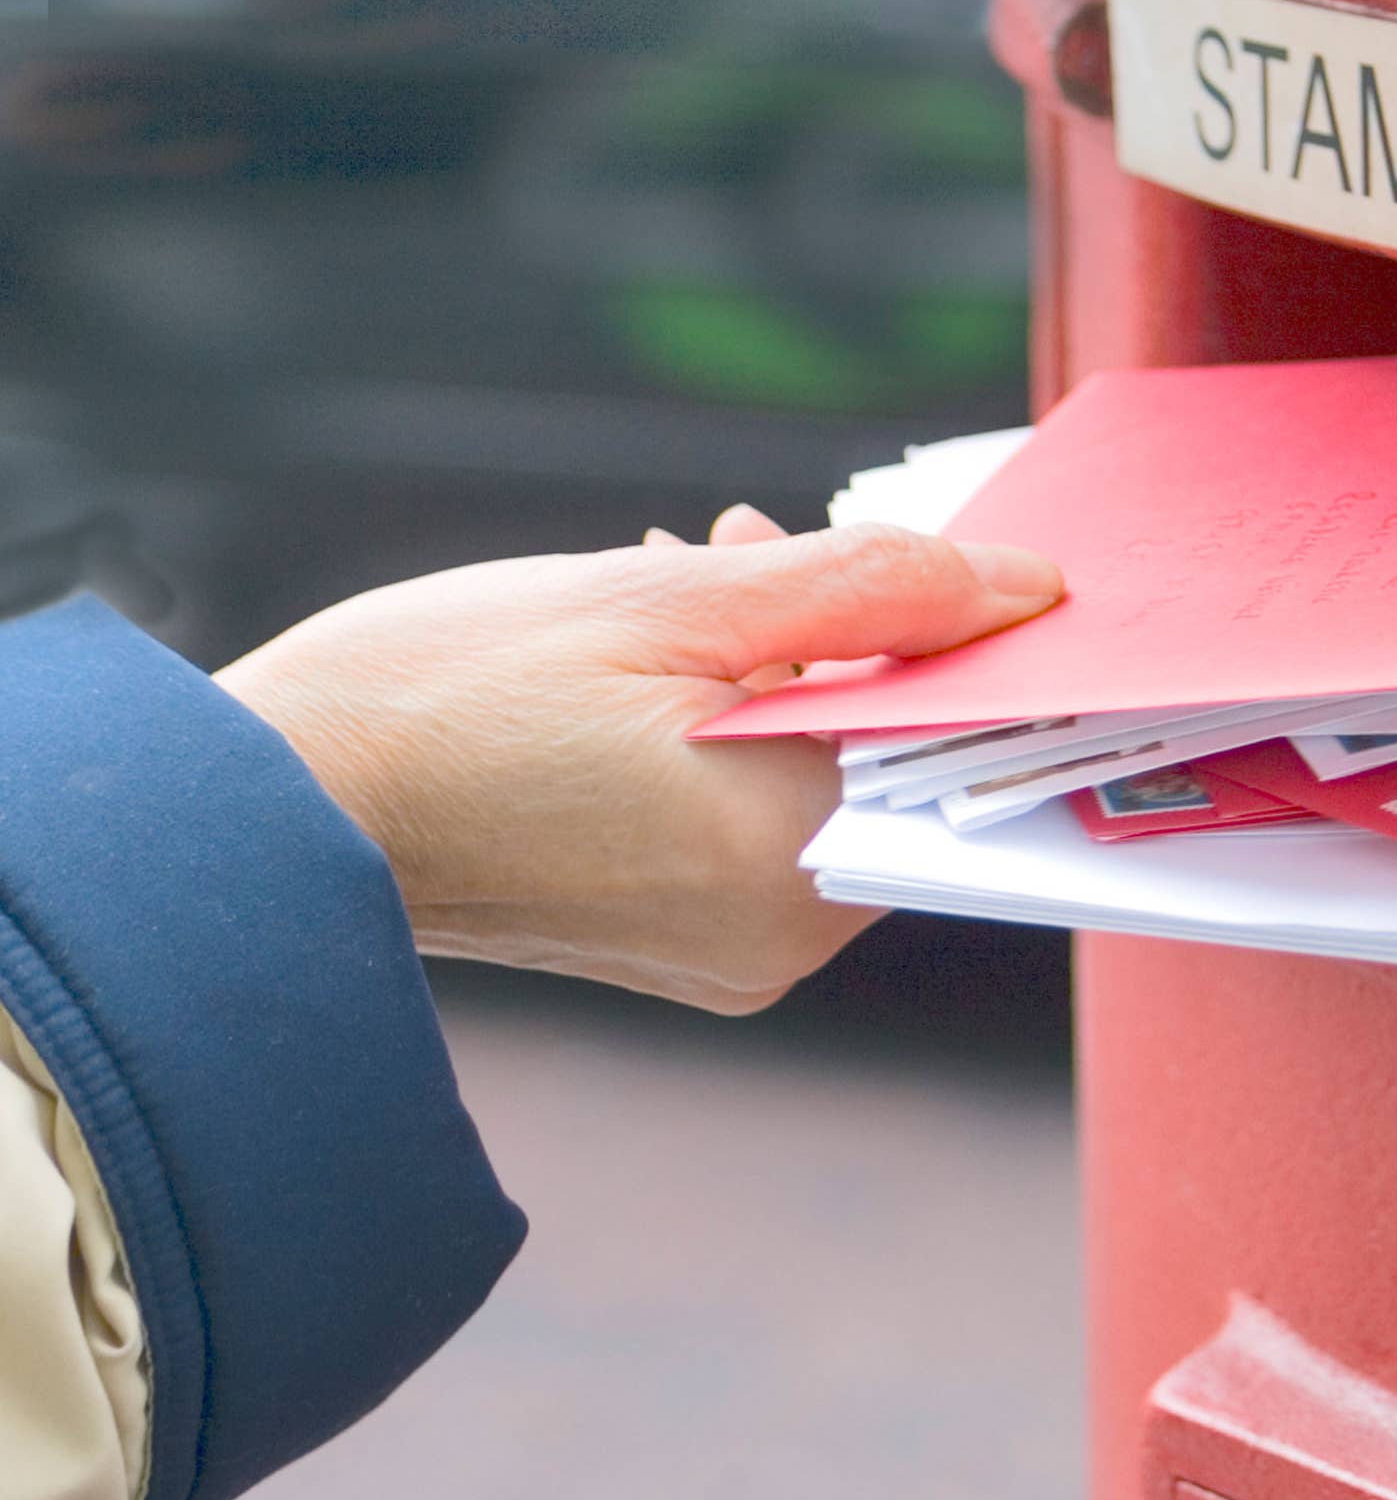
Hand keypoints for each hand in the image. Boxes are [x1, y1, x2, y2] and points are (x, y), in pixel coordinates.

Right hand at [217, 505, 1061, 1013]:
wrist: (268, 809)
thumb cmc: (442, 700)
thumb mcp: (666, 604)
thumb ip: (868, 589)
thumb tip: (1025, 587)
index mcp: (795, 861)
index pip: (958, 741)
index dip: (954, 636)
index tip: (919, 556)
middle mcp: (784, 936)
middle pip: (895, 761)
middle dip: (859, 640)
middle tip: (769, 546)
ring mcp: (732, 954)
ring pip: (824, 779)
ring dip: (791, 669)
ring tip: (697, 575)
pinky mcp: (681, 945)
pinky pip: (759, 819)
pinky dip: (739, 728)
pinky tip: (669, 650)